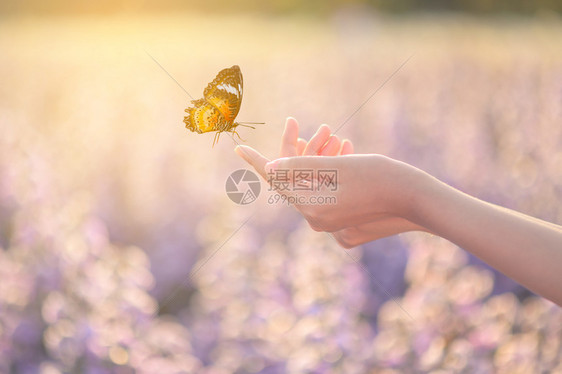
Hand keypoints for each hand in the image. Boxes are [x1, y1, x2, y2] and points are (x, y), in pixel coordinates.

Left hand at [235, 118, 428, 247]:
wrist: (418, 199)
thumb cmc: (379, 176)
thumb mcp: (335, 167)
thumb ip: (298, 168)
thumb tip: (270, 169)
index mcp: (311, 208)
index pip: (276, 181)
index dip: (257, 162)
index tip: (238, 149)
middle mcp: (317, 220)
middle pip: (297, 182)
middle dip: (305, 152)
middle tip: (317, 129)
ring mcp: (331, 224)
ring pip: (314, 186)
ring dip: (321, 160)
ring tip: (337, 137)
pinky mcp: (345, 224)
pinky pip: (328, 195)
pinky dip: (331, 174)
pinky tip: (345, 154)